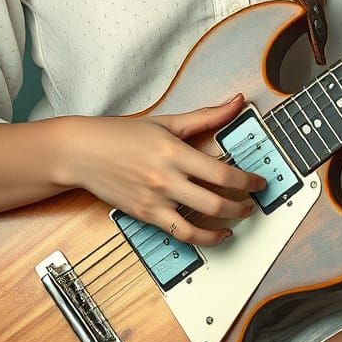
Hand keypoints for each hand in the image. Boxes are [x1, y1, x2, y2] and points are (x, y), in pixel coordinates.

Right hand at [67, 94, 265, 246]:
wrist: (84, 152)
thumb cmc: (122, 134)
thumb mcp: (167, 121)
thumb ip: (206, 116)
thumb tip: (236, 102)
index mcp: (174, 151)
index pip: (221, 172)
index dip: (247, 181)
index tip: (258, 182)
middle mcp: (167, 178)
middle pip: (216, 201)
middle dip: (242, 204)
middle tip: (252, 202)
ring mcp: (155, 200)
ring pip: (201, 222)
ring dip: (227, 223)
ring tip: (239, 218)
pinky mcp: (146, 215)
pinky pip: (181, 233)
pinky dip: (203, 238)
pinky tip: (215, 234)